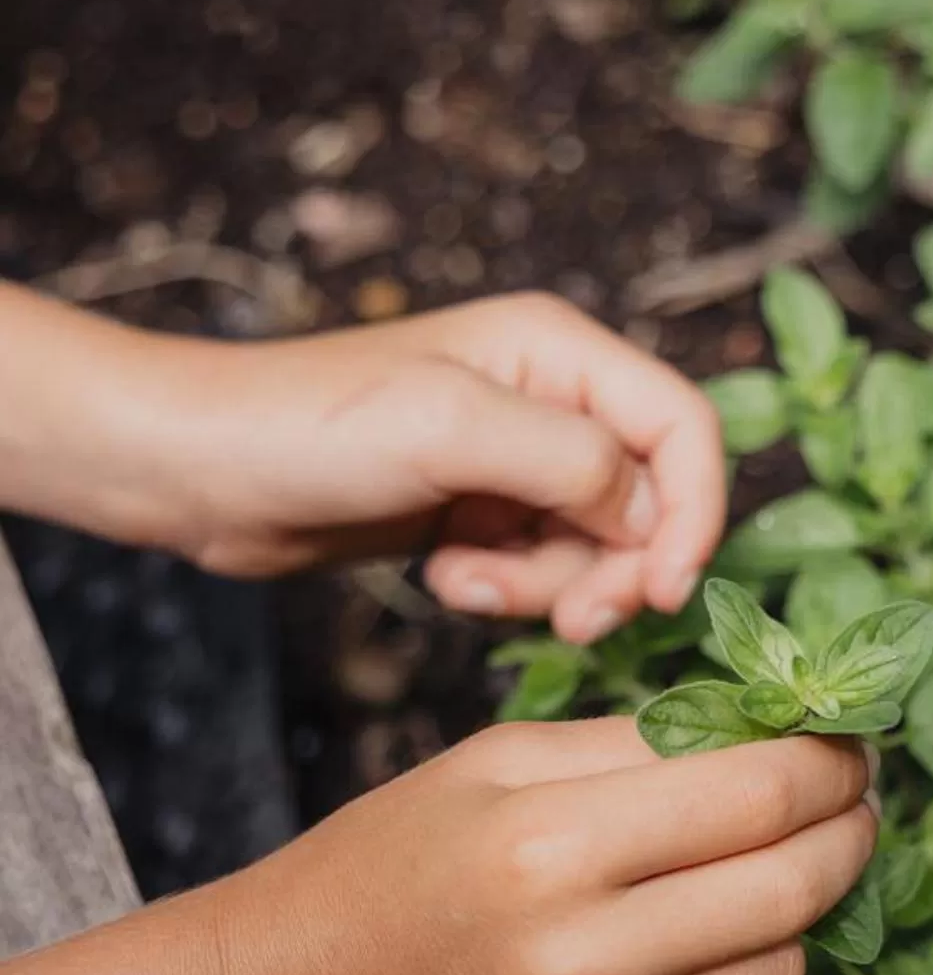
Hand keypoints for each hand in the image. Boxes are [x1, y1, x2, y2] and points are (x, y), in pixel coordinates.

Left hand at [176, 292, 727, 642]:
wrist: (196, 470)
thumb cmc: (308, 427)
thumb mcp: (451, 428)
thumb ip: (571, 461)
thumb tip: (650, 515)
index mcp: (559, 351)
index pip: (683, 429)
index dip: (693, 514)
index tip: (660, 592)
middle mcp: (549, 398)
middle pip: (649, 500)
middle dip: (615, 569)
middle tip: (573, 622)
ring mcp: (513, 458)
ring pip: (595, 547)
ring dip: (547, 587)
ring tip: (465, 586)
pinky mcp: (476, 511)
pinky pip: (538, 568)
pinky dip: (505, 591)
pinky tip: (443, 580)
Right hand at [226, 716, 878, 974]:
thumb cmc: (394, 860)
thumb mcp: (499, 760)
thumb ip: (645, 743)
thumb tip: (786, 733)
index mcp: (549, 848)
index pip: (762, 795)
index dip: (832, 761)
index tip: (847, 743)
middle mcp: (581, 963)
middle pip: (795, 887)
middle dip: (848, 831)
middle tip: (849, 800)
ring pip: (781, 969)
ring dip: (792, 910)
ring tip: (749, 870)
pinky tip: (678, 949)